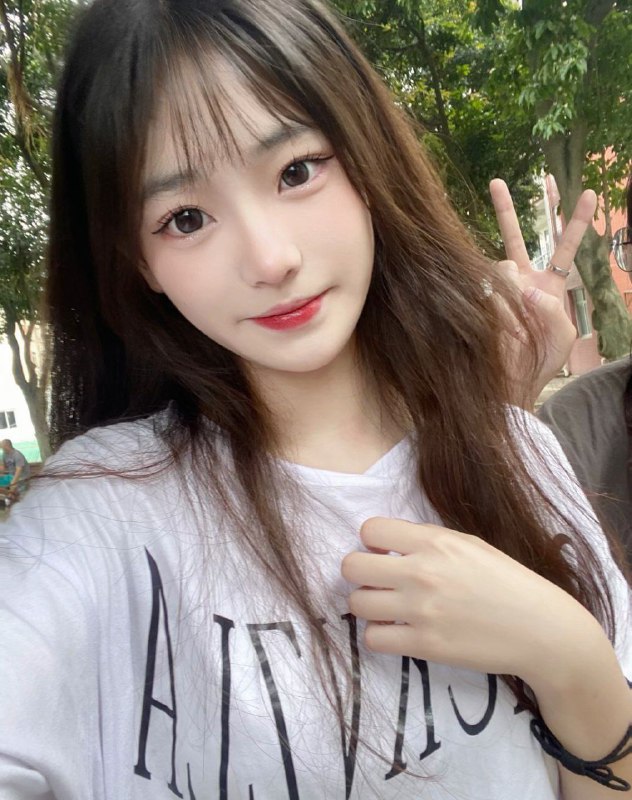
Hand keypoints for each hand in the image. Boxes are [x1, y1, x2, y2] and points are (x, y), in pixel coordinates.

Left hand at [341, 517, 595, 683]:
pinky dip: (379, 635)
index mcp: (434, 541)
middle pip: (351, 566)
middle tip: (377, 581)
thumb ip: (427, 539)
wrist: (539, 629)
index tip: (384, 553)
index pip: (370, 530)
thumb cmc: (506, 581)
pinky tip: (396, 631)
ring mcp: (420, 611)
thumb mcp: (469, 544)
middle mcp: (421, 572)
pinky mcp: (423, 646)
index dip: (372, 542)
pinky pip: (373, 639)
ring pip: (356, 604)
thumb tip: (387, 543)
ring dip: (367, 605)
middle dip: (360, 572)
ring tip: (386, 607)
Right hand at [489, 178, 596, 406]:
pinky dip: (500, 307)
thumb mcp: (564, 335)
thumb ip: (552, 308)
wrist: (512, 383)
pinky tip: (503, 327)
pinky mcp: (481, 301)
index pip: (565, 248)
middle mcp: (522, 281)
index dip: (576, 222)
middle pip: (515, 237)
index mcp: (549, 285)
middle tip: (496, 182)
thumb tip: (524, 287)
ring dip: (514, 291)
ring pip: (503, 266)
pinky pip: (488, 289)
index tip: (589, 193)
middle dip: (506, 209)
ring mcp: (499, 290)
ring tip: (518, 325)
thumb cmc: (542, 361)